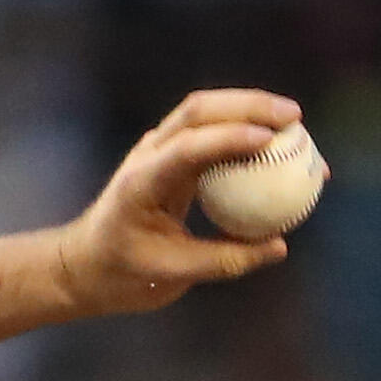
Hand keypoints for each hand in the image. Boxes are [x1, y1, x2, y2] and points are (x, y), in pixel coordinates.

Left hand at [56, 89, 312, 313]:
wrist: (84, 264)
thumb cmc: (121, 273)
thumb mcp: (170, 274)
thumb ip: (224, 260)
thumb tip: (279, 246)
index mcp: (140, 183)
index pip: (186, 149)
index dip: (228, 138)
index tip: (270, 140)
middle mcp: (147, 157)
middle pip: (197, 111)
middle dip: (248, 105)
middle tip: (295, 118)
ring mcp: (156, 151)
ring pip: (203, 112)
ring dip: (248, 109)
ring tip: (295, 122)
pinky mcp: (170, 157)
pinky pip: (210, 133)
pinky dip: (242, 130)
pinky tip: (278, 144)